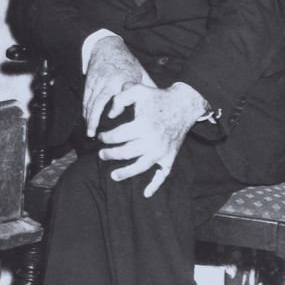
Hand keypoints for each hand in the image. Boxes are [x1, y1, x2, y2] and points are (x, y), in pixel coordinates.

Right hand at [83, 35, 154, 135]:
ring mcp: (96, 83)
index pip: (117, 97)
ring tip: (89, 132)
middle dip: (94, 119)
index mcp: (122, 80)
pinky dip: (85, 111)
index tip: (113, 119)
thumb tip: (162, 105)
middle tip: (93, 134)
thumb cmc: (126, 63)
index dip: (115, 108)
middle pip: (98, 103)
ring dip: (88, 118)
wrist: (106, 47)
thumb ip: (148, 89)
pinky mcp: (88, 83)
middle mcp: (107, 82)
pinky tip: (86, 120)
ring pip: (90, 103)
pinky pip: (86, 99)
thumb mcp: (140, 74)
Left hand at [96, 82, 207, 196]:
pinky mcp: (170, 157)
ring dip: (125, 173)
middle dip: (110, 154)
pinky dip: (154, 186)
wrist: (184, 105)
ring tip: (113, 175)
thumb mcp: (136, 90)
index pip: (117, 136)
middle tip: (101, 154)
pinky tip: (146, 193)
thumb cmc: (157, 97)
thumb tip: (109, 115)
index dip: (105, 137)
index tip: (100, 137)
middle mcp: (152, 141)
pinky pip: (163, 176)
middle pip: (125, 153)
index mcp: (142, 125)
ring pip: (140, 167)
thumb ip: (119, 98)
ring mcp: (162, 152)